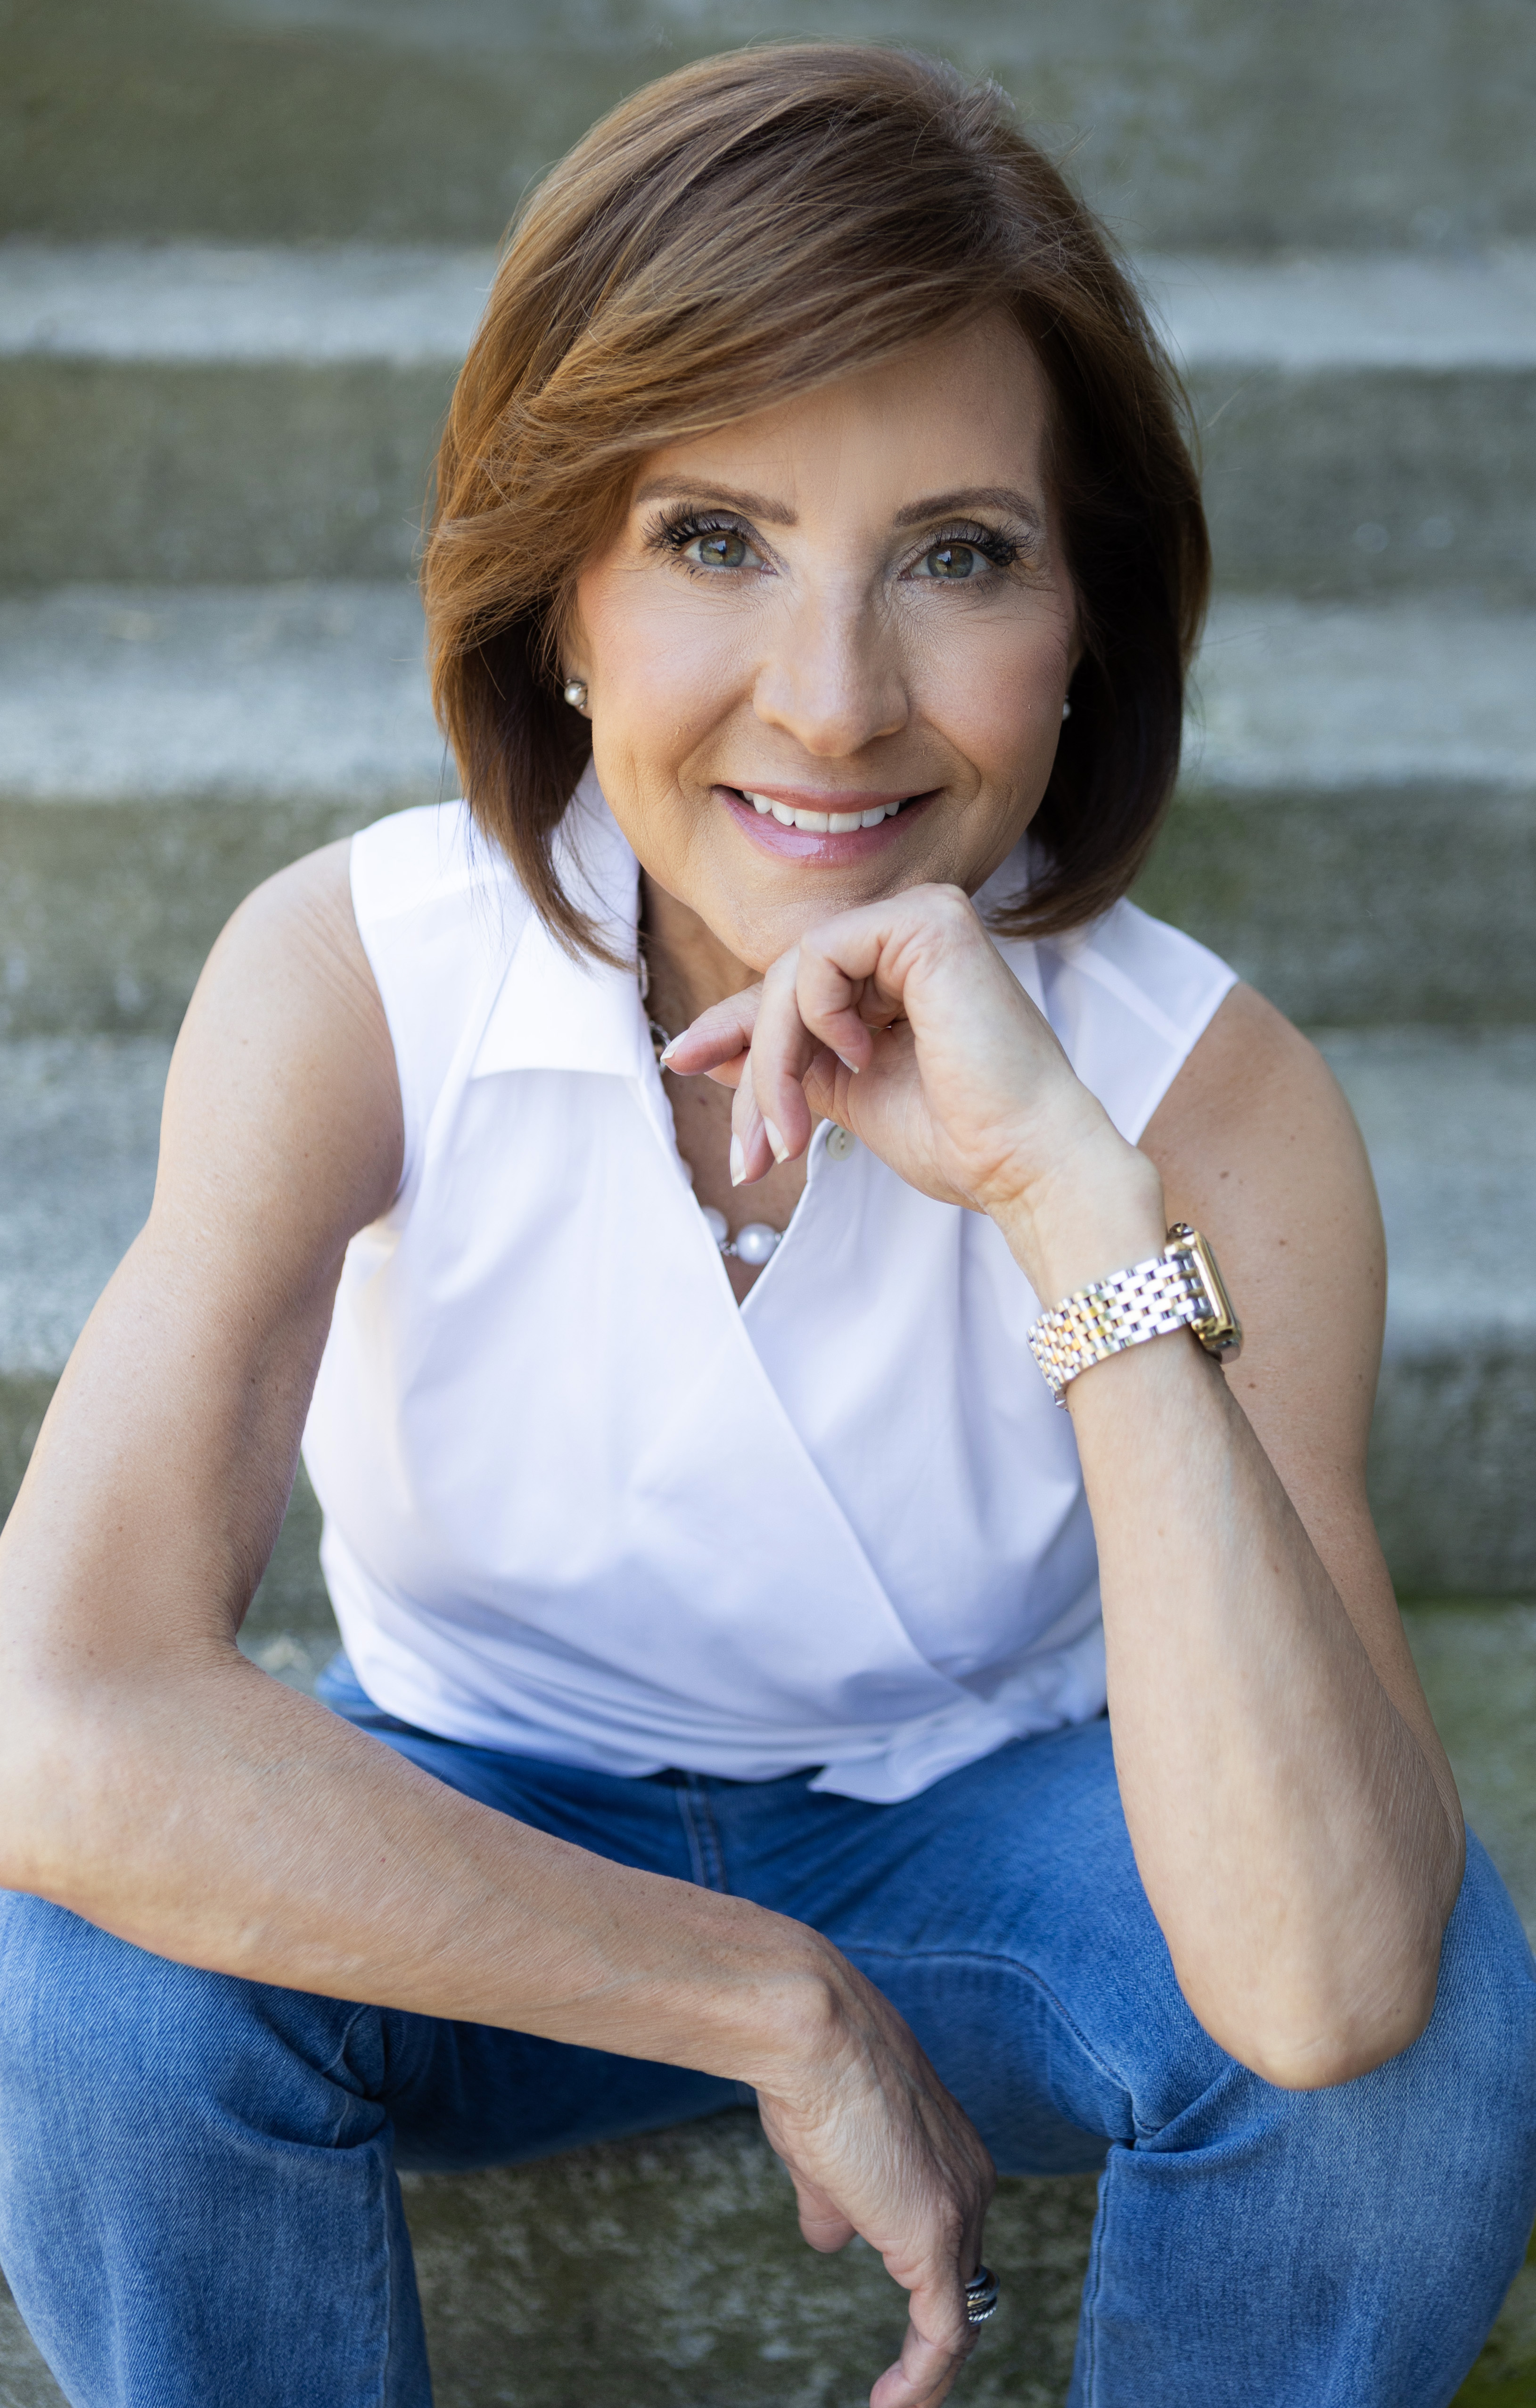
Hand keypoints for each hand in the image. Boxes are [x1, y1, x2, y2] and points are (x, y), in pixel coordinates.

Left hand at [662, 884, 1162, 1298]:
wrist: (1024, 1162)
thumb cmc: (960, 1137)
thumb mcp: (848, 1093)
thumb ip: (788, 1062)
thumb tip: (705, 1050)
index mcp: (898, 972)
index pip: (793, 988)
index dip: (733, 1028)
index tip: (682, 1061)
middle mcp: (911, 935)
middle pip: (784, 983)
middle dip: (755, 1069)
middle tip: (753, 1149)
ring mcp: (922, 919)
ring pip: (792, 972)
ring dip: (775, 1060)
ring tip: (790, 1133)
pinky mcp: (929, 921)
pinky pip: (820, 956)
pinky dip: (816, 1015)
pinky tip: (859, 1054)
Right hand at [754, 1955, 996, 2407]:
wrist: (811, 2030)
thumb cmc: (812, 2072)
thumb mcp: (827, 2149)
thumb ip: (836, 2200)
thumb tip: (830, 2239)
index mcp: (953, 2153)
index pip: (954, 2240)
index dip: (928, 2288)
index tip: (902, 2332)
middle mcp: (972, 2181)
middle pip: (964, 2283)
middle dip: (932, 2339)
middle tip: (899, 2387)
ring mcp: (960, 2210)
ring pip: (959, 2315)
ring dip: (929, 2371)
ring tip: (896, 2405)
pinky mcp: (934, 2239)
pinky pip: (943, 2335)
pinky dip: (922, 2381)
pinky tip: (889, 2406)